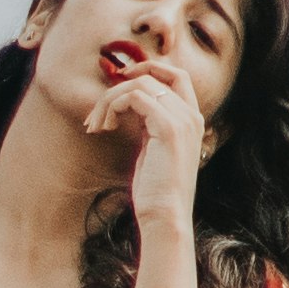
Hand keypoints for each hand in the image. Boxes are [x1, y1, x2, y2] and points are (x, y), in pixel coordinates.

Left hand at [84, 49, 205, 238]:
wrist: (166, 217)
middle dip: (123, 83)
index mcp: (191, 120)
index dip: (148, 70)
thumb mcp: (152, 150)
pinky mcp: (169, 128)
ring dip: (110, 99)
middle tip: (99, 108)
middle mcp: (192, 115)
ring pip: (141, 84)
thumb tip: (127, 107)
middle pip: (156, 74)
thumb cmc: (155, 192)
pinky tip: (105, 127)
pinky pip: (136, 97)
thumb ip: (148, 125)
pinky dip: (114, 106)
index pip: (175, 75)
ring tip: (97, 125)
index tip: (120, 85)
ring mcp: (183, 120)